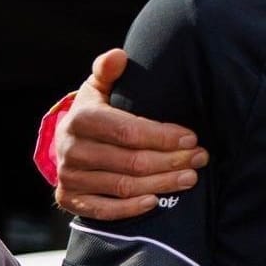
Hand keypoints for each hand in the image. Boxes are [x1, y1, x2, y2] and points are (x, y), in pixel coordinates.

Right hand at [54, 49, 208, 220]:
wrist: (65, 141)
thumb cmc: (95, 111)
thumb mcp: (99, 87)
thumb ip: (108, 70)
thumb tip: (119, 55)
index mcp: (81, 119)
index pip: (129, 131)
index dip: (163, 136)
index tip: (192, 137)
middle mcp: (71, 150)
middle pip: (131, 161)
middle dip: (171, 160)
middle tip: (200, 158)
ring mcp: (69, 177)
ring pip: (123, 186)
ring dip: (161, 184)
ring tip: (190, 177)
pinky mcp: (69, 199)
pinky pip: (103, 210)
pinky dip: (130, 209)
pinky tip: (155, 201)